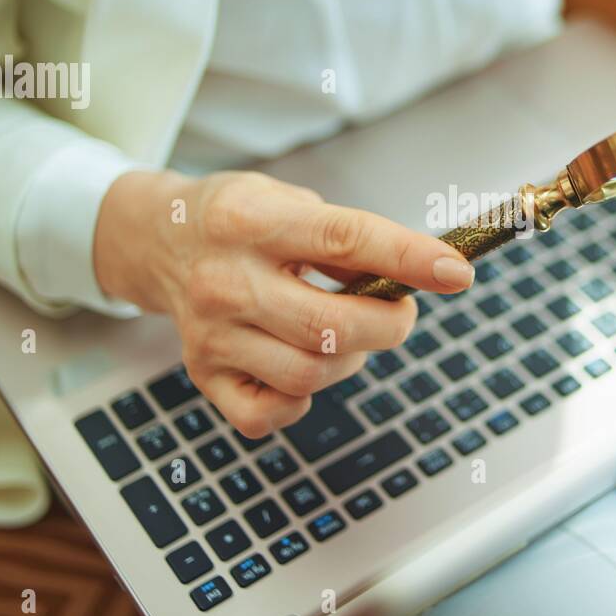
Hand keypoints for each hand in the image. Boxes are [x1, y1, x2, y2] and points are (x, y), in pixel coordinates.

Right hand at [93, 169, 474, 436]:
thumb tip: (424, 274)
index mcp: (252, 221)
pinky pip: (272, 413)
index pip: (344, 239)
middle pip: (331, 326)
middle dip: (390, 324)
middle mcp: (225, 280)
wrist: (158, 239)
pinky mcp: (204, 375)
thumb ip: (349, 238)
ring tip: (346, 332)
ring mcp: (210, 335)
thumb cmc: (241, 218)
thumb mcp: (291, 202)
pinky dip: (302, 399)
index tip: (458, 272)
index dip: (409, 257)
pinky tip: (302, 363)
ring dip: (350, 359)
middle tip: (400, 310)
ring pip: (309, 375)